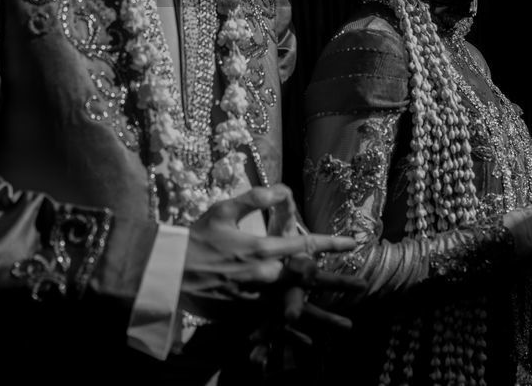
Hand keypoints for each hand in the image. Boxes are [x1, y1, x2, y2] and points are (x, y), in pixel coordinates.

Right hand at [180, 185, 356, 322]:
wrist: (168, 272)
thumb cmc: (196, 238)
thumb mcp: (223, 210)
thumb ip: (255, 198)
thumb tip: (282, 188)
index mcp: (261, 248)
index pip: (304, 243)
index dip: (331, 242)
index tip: (353, 243)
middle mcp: (263, 275)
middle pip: (308, 280)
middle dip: (336, 282)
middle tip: (363, 286)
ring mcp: (254, 298)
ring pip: (295, 307)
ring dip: (323, 316)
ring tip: (348, 325)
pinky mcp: (243, 313)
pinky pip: (273, 324)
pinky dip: (293, 332)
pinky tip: (312, 343)